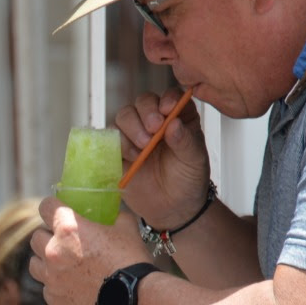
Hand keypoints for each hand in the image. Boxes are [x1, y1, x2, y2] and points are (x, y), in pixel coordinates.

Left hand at [29, 197, 154, 304]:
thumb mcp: (126, 226)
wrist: (134, 299)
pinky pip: (47, 288)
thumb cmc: (131, 260)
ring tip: (61, 263)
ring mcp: (51, 278)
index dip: (52, 207)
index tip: (57, 211)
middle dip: (48, 236)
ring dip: (45, 260)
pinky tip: (70, 285)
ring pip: (34, 264)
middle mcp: (53, 252)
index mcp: (68, 229)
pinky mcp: (55, 299)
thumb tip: (110, 212)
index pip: (45, 206)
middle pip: (36, 237)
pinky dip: (55, 285)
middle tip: (63, 241)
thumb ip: (112, 215)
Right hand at [114, 89, 209, 223]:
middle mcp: (156, 120)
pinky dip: (119, 143)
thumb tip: (173, 123)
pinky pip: (111, 136)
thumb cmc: (188, 180)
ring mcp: (135, 133)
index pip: (171, 96)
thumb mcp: (194, 160)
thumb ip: (185, 141)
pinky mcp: (119, 148)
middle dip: (146, 112)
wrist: (172, 208)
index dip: (167, 99)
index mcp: (179, 116)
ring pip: (125, 115)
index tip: (167, 111)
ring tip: (143, 149)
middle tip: (153, 129)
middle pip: (144, 101)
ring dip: (132, 128)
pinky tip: (132, 157)